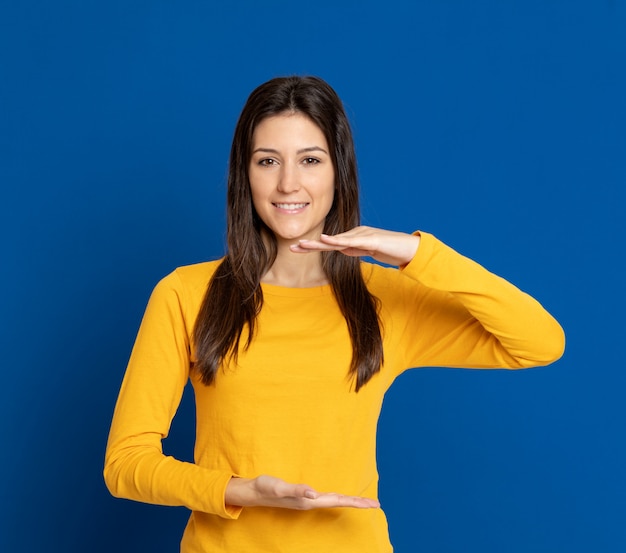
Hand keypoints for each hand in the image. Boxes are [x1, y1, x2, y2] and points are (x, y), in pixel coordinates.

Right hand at [225, 474, 379, 509]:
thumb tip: (314, 493)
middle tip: (376, 504)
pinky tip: (338, 496)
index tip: (371, 504)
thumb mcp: (278, 487)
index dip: (354, 502)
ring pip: (333, 500)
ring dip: (349, 501)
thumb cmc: (265, 488)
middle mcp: (310, 502)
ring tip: (363, 502)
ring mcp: (307, 500)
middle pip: (339, 502)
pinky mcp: (303, 496)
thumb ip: (296, 490)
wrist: (253, 492)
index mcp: (308, 501)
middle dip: (357, 503)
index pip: (337, 501)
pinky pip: (326, 497)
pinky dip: (337, 497)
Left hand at [290, 226, 419, 266]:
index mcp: (354, 238)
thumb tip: (342, 250)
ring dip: (319, 244)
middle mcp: (356, 234)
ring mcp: (363, 235)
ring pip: (337, 240)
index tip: (297, 249)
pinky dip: (338, 240)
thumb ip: (355, 249)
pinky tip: (325, 240)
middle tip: (292, 247)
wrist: (410, 249)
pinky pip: (352, 241)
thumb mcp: (368, 252)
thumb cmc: (390, 250)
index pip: (330, 244)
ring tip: (302, 245)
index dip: (313, 246)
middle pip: (329, 241)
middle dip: (310, 245)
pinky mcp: (372, 239)